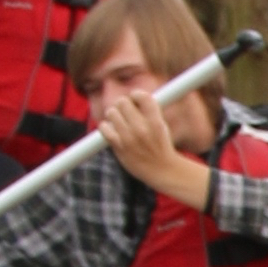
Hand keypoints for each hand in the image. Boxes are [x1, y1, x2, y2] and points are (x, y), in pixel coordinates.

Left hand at [94, 79, 206, 202]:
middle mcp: (143, 128)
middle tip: (125, 111)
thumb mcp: (162, 126)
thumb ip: (149, 111)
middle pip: (122, 102)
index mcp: (156, 121)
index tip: (135, 99)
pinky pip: (104, 127)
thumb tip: (133, 97)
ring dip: (114, 114)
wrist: (163, 171)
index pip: (141, 96)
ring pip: (111, 112)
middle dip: (123, 104)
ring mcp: (130, 138)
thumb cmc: (161, 146)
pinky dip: (106, 126)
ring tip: (119, 121)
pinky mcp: (119, 147)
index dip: (136, 95)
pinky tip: (112, 129)